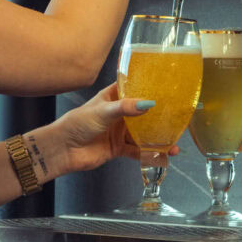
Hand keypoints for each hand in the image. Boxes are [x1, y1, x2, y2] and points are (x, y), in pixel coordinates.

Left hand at [38, 82, 177, 176]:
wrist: (63, 150)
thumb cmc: (77, 123)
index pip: (133, 88)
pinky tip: (162, 155)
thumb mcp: (103, 111)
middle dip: (158, 115)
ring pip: (143, 133)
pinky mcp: (118, 148)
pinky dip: (149, 153)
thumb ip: (126, 108)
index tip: (167, 86)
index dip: (148, 86)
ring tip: (174, 140)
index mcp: (112, 98)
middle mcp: (118, 113)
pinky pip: (137, 150)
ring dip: (157, 137)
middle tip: (178, 116)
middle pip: (143, 113)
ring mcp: (119, 131)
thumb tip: (148, 104)